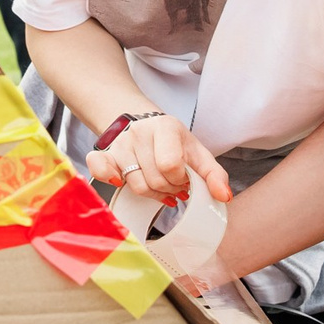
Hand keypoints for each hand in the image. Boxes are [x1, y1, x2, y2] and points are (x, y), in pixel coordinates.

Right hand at [86, 113, 230, 204]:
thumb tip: (224, 197)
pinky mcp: (103, 153)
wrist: (146, 127)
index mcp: (166, 127)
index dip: (180, 178)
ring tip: (158, 183)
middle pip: (154, 179)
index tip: (183, 176)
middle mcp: (139, 131)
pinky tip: (121, 181)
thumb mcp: (198, 154)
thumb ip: (214, 175)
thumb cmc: (175, 144)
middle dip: (167, 188)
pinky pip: (99, 169)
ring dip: (150, 192)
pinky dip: (109, 178)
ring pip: (134, 184)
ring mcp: (119, 143)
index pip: (170, 164)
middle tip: (172, 183)